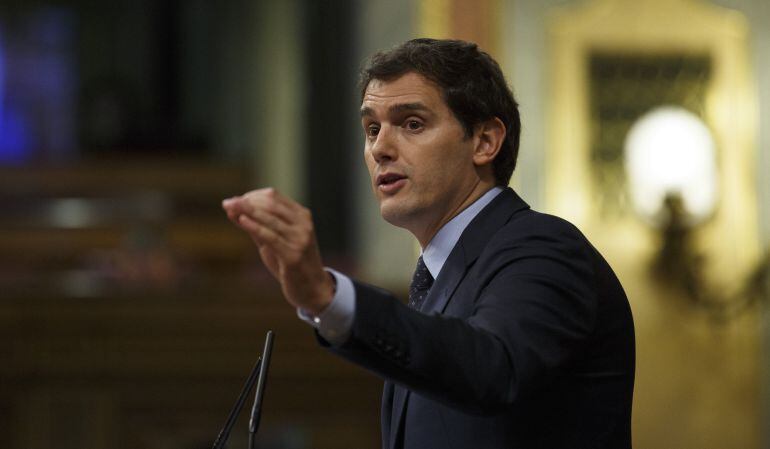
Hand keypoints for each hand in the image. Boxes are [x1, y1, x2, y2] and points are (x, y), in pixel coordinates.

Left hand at [222, 188, 333, 314]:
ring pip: (270, 218)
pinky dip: (254, 226)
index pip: (274, 196)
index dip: (252, 196)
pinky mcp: (293, 256)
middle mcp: (303, 224)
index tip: (235, 201)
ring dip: (247, 211)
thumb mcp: (273, 241)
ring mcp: (300, 239)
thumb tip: (232, 208)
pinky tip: (242, 221)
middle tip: (227, 203)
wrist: (312, 288)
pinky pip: (270, 236)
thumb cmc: (290, 263)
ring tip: (229, 207)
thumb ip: (256, 225)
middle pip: (271, 204)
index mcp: (302, 216)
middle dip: (247, 202)